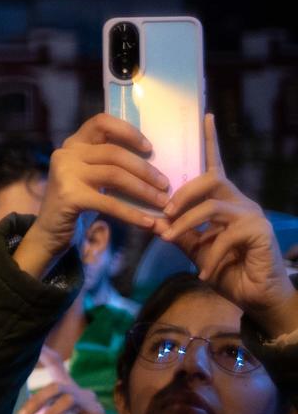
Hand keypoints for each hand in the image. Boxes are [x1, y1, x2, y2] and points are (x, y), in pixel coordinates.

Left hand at [8, 350, 111, 413]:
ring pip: (70, 400)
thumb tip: (18, 405)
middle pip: (58, 386)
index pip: (57, 367)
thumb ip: (36, 411)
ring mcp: (96, 409)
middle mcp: (84, 395)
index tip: (32, 344)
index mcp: (69, 391)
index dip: (45, 354)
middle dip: (37, 401)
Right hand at [14, 114, 168, 278]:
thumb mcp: (91, 176)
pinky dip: (132, 214)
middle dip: (145, 170)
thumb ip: (111, 164)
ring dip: (143, 190)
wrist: (49, 231)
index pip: (101, 122)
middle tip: (165, 185)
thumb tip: (158, 166)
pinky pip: (109, 202)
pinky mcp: (68, 196)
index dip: (128, 131)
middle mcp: (66, 153)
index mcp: (74, 143)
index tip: (149, 148)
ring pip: (115, 175)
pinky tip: (148, 223)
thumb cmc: (79, 201)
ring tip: (162, 203)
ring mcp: (65, 173)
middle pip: (115, 153)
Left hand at [159, 116, 297, 335]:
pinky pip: (223, 237)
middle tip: (161, 213)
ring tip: (168, 239)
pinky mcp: (259, 233)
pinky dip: (208, 256)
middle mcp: (241, 201)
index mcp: (225, 199)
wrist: (256, 296)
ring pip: (211, 206)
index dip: (210, 141)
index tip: (204, 116)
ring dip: (184, 224)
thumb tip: (154, 219)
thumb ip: (178, 230)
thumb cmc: (226, 269)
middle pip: (209, 179)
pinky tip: (201, 273)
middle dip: (180, 194)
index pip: (215, 165)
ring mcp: (252, 215)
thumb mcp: (195, 248)